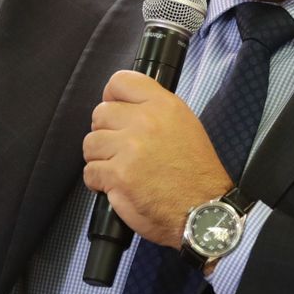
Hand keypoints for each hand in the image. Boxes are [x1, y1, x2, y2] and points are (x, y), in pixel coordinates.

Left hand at [82, 70, 231, 247]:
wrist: (203, 212)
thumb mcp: (185, 125)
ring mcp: (130, 148)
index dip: (112, 97)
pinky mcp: (118, 175)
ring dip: (101, 159)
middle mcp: (146, 122)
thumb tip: (121, 105)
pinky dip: (99, 182)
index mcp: (163, 105)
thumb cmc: (196, 174)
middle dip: (107, 134)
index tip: (116, 113)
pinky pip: (90, 171)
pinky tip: (119, 186)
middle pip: (100, 114)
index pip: (120, 81)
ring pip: (90, 143)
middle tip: (122, 150)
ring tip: (121, 170)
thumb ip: (154, 110)